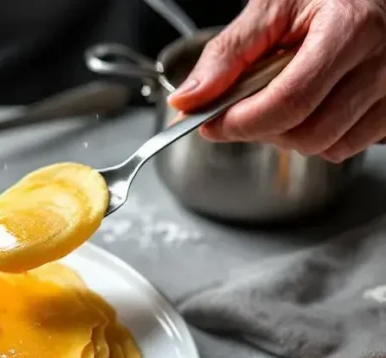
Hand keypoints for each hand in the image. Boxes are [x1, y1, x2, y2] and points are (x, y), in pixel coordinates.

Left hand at [169, 0, 385, 161]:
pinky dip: (318, 138)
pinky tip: (308, 108)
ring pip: (328, 147)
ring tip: (277, 102)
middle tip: (241, 110)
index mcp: (350, 28)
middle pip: (309, 133)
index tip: (212, 122)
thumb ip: (227, 55)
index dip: (242, 122)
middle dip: (261, 131)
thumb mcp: (271, 8)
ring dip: (288, 137)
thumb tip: (189, 101)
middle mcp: (381, 61)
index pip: (290, 101)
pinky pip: (348, 146)